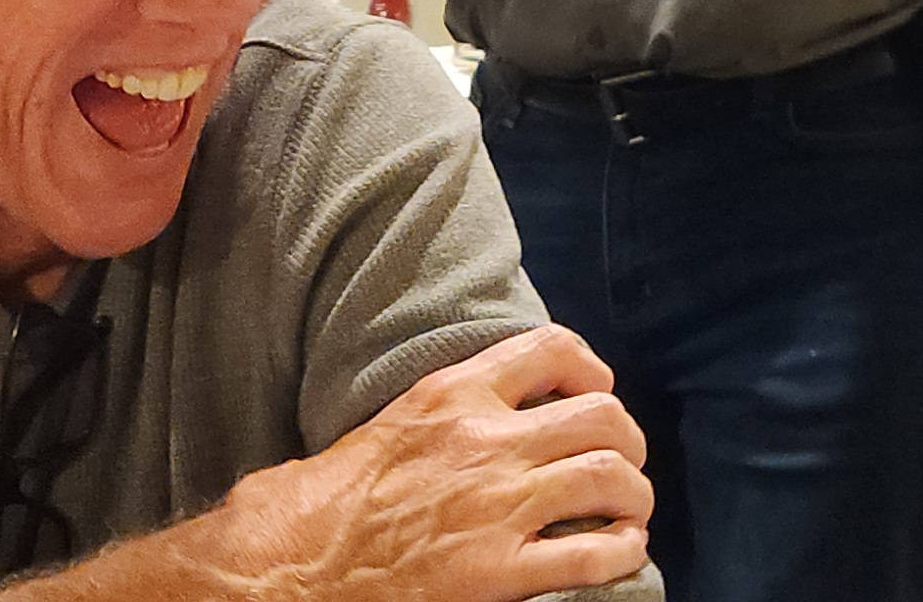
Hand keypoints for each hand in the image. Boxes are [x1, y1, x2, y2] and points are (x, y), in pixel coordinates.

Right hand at [81, 324, 649, 601]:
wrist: (288, 569)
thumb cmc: (319, 505)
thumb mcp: (383, 428)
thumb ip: (442, 412)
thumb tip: (484, 413)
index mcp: (450, 396)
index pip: (552, 349)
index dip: (592, 369)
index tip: (596, 392)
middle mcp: (483, 442)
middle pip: (602, 416)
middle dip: (626, 439)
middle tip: (623, 463)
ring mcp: (496, 508)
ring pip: (612, 478)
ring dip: (634, 496)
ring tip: (628, 511)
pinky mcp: (499, 573)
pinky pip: (595, 554)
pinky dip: (623, 552)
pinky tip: (619, 554)